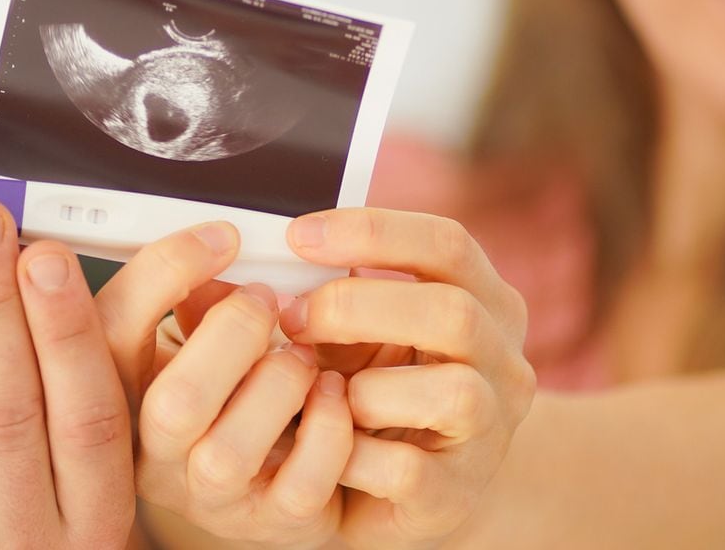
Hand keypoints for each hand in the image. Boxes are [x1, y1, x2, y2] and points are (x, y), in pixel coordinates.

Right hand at [97, 224, 354, 548]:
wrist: (268, 480)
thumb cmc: (230, 393)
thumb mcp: (198, 342)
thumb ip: (196, 302)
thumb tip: (214, 248)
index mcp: (120, 391)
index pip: (109, 331)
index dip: (162, 272)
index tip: (221, 236)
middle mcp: (152, 453)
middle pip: (173, 403)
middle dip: (232, 333)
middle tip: (266, 299)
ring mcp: (210, 495)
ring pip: (231, 451)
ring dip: (281, 383)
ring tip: (303, 354)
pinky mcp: (272, 520)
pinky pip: (303, 482)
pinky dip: (329, 426)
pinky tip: (335, 393)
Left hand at [273, 208, 536, 549]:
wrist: (403, 493)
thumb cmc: (370, 391)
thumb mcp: (353, 332)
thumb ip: (313, 294)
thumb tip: (220, 272)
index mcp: (485, 301)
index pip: (446, 244)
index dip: (373, 231)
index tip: (296, 236)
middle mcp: (504, 361)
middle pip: (454, 312)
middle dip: (357, 306)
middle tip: (290, 317)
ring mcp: (489, 431)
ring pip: (453, 392)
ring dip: (367, 387)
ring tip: (322, 390)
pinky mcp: (455, 493)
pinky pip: (406, 468)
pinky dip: (351, 452)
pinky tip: (323, 441)